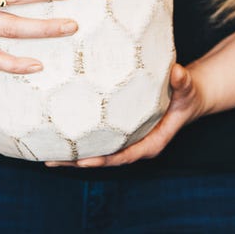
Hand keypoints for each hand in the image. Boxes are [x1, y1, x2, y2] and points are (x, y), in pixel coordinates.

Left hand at [48, 63, 204, 167]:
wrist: (186, 93)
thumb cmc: (186, 93)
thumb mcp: (187, 88)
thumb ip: (182, 81)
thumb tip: (177, 73)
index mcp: (151, 141)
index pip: (124, 155)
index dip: (104, 159)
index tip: (85, 161)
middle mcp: (135, 142)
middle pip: (104, 156)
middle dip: (78, 161)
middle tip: (52, 160)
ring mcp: (125, 135)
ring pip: (97, 147)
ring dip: (73, 151)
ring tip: (46, 150)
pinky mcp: (119, 125)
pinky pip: (98, 133)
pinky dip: (79, 133)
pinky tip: (59, 127)